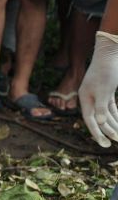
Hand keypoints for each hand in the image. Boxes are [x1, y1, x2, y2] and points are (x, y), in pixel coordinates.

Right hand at [81, 32, 117, 146]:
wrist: (110, 55)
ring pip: (105, 114)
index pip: (90, 120)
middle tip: (117, 142)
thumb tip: (99, 123)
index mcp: (85, 98)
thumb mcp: (105, 90)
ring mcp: (98, 95)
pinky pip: (111, 108)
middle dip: (108, 131)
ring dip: (113, 124)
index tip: (106, 145)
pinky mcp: (107, 92)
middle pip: (98, 119)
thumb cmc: (106, 72)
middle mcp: (90, 98)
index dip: (97, 133)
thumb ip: (101, 107)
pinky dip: (116, 116)